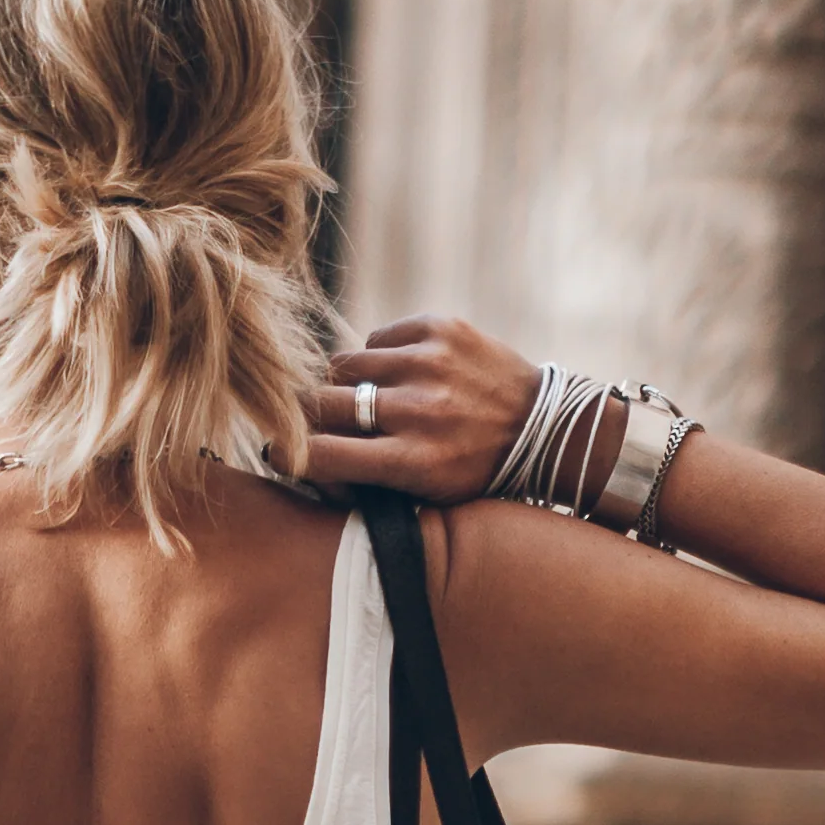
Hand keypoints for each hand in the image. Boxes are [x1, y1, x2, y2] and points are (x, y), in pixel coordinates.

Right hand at [297, 313, 543, 500]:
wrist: (543, 427)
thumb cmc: (473, 471)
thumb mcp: (424, 496)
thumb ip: (364, 479)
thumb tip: (299, 457)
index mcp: (412, 462)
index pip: (319, 453)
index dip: (288, 455)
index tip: (281, 454)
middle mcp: (418, 410)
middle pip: (321, 404)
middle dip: (307, 417)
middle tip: (311, 423)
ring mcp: (429, 363)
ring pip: (343, 366)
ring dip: (344, 386)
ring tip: (364, 400)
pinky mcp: (439, 328)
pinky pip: (376, 339)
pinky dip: (377, 359)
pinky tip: (397, 376)